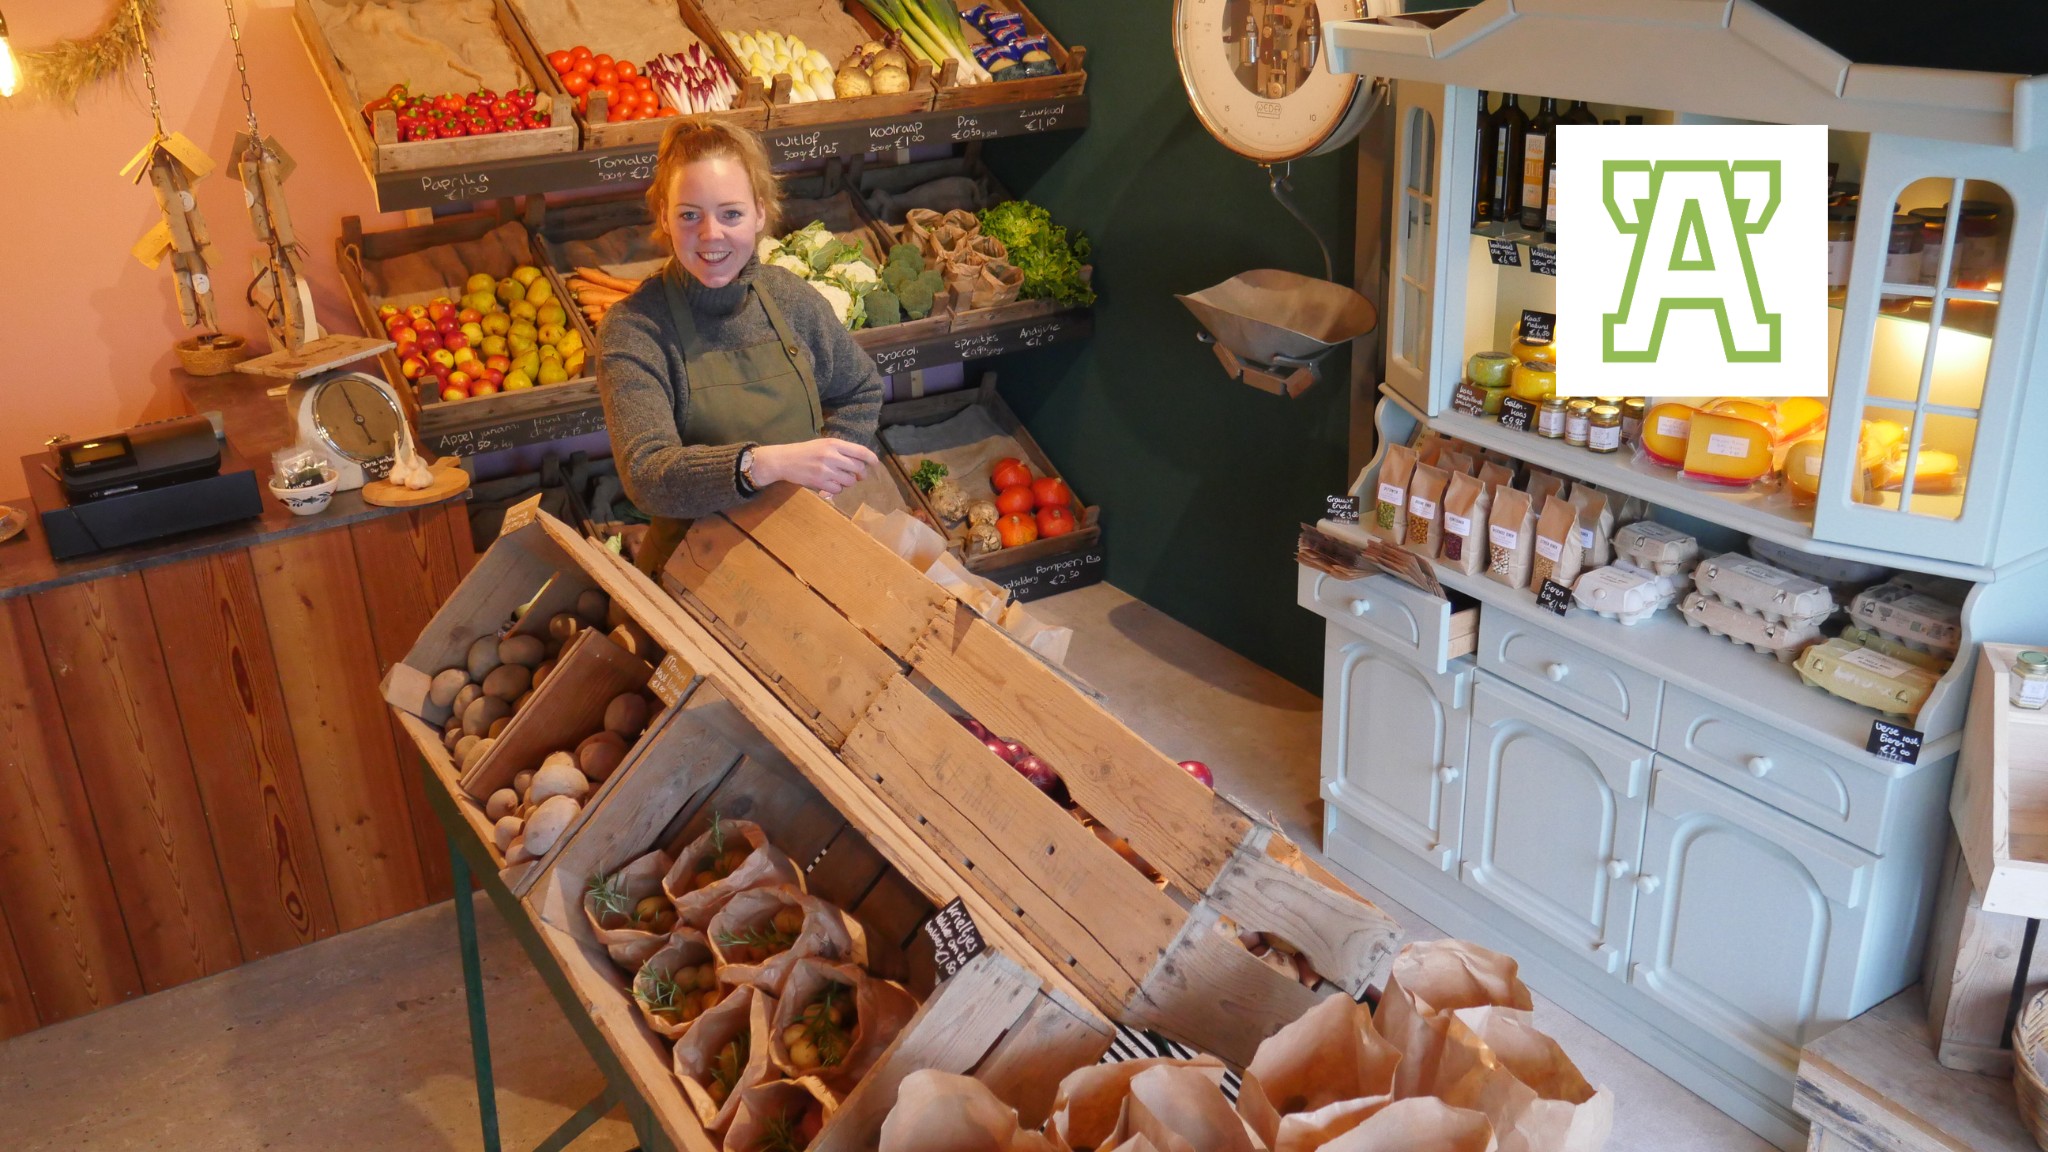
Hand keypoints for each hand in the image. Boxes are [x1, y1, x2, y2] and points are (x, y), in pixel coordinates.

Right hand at [751, 438, 877, 496]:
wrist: (784, 460)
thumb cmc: (805, 451)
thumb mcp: (823, 444)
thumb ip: (841, 451)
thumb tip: (861, 462)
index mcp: (834, 444)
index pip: (860, 451)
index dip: (871, 458)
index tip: (875, 463)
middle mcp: (831, 455)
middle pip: (858, 467)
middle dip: (861, 473)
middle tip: (858, 476)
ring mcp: (825, 470)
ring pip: (850, 480)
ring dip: (849, 482)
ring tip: (841, 479)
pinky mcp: (819, 482)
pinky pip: (838, 489)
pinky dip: (838, 489)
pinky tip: (831, 484)